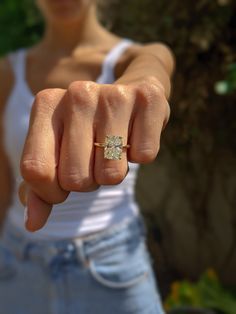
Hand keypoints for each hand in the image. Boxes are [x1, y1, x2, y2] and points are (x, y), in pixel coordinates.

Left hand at [20, 77, 169, 230]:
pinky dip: (139, 155)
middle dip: (88, 181)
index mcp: (47, 104)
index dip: (51, 192)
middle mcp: (78, 94)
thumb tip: (33, 224)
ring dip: (113, 171)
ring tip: (114, 147)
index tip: (63, 184)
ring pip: (111, 173)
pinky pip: (144, 156)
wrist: (130, 92)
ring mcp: (115, 95)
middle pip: (75, 179)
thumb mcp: (58, 153)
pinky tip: (135, 134)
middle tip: (95, 159)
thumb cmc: (88, 130)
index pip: (36, 171)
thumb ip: (40, 188)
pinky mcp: (149, 99)